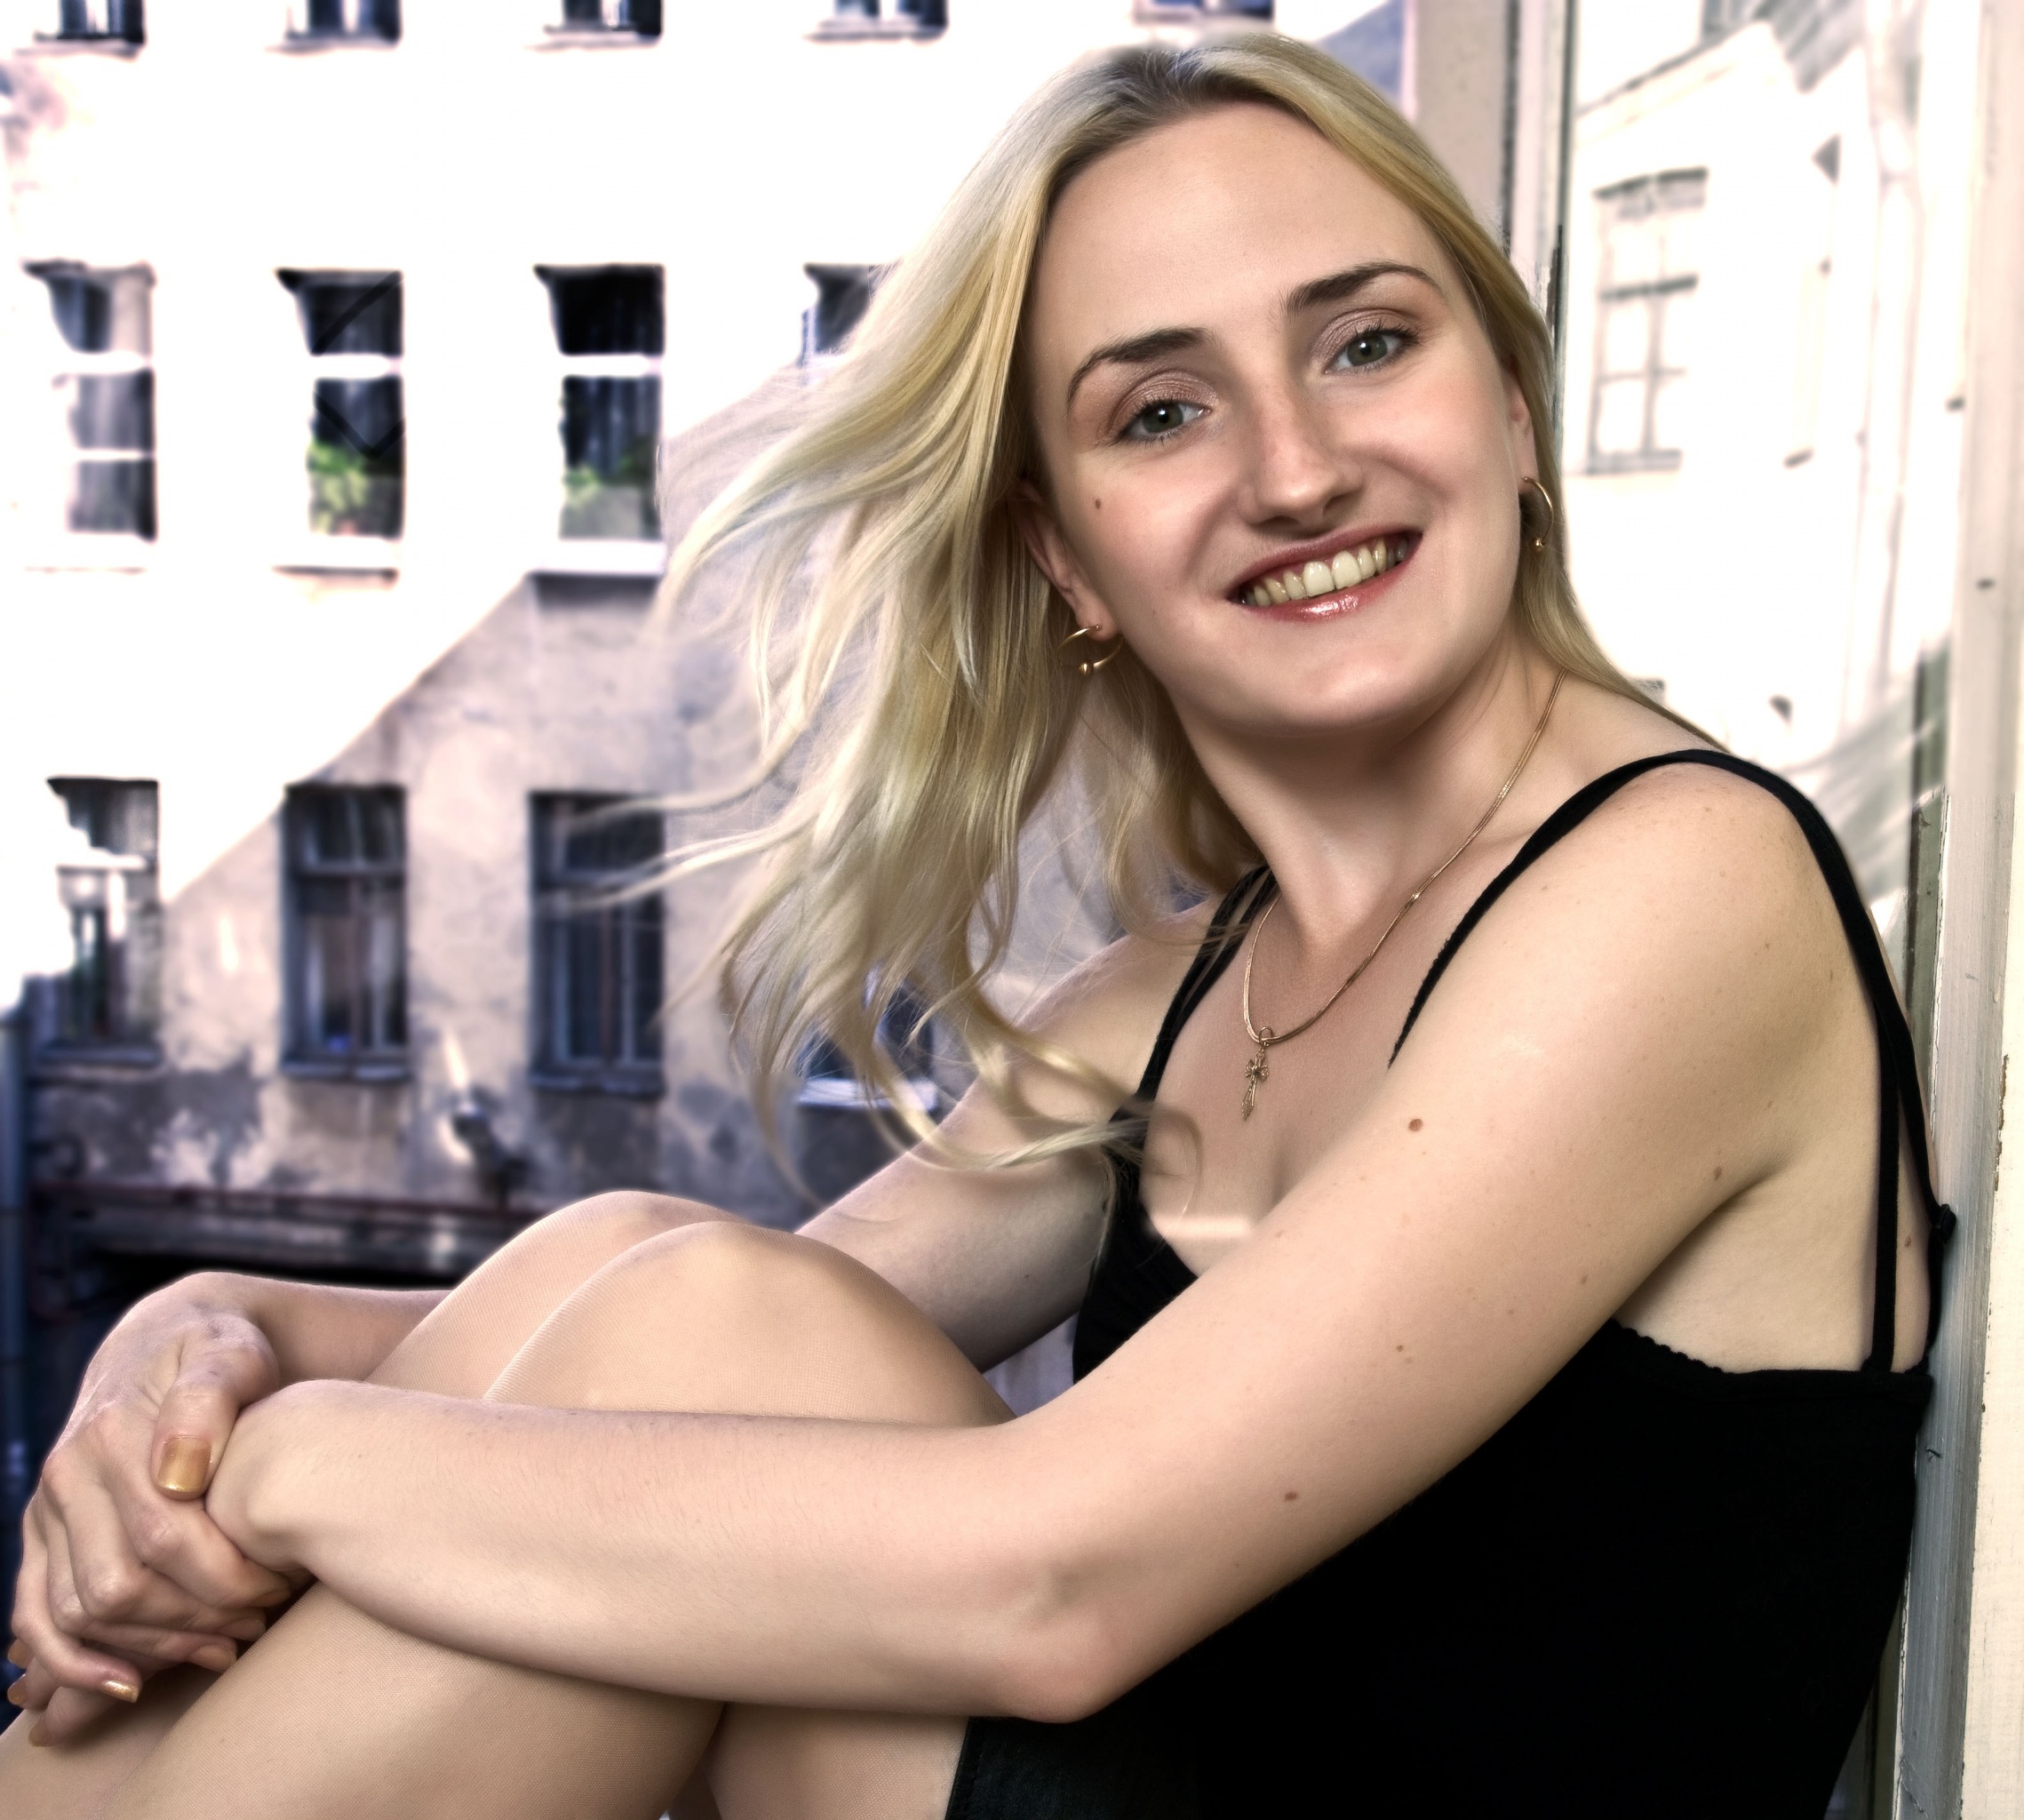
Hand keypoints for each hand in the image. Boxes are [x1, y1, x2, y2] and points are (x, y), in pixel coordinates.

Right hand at [8, 1283, 298, 1742]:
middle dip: (199, 1616)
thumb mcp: (230, 1353)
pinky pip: (36, 1616)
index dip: (227, 1577)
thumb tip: (178, 1473)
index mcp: (111, 1434)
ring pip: (83, 1613)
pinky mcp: (42, 1538)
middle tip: (262, 1618)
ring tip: (226, 1643)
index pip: (165, 1538)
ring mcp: (46, 1511)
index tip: (281, 1584)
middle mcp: (66, 1476)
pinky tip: (130, 1681)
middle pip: (122, 1587)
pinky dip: (74, 1660)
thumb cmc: (220, 1351)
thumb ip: (210, 1397)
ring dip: (155, 1644)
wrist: (172, 1340)